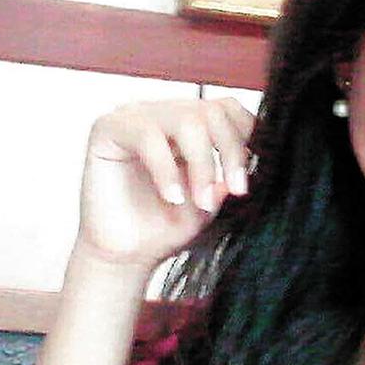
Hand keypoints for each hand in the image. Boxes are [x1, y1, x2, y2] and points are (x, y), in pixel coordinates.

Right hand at [75, 98, 255, 268]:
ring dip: (202, 163)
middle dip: (230, 151)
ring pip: (185, 119)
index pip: (228, 109)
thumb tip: (257, 157)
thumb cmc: (167, 226)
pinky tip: (172, 197)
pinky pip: (147, 135)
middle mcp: (164, 114)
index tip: (252, 175)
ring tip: (201, 202)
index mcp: (190, 124)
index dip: (247, 136)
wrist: (126, 256)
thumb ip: (232, 174)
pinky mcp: (107, 128)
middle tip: (236, 191)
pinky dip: (166, 169)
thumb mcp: (213, 199)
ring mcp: (135, 117)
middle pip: (211, 110)